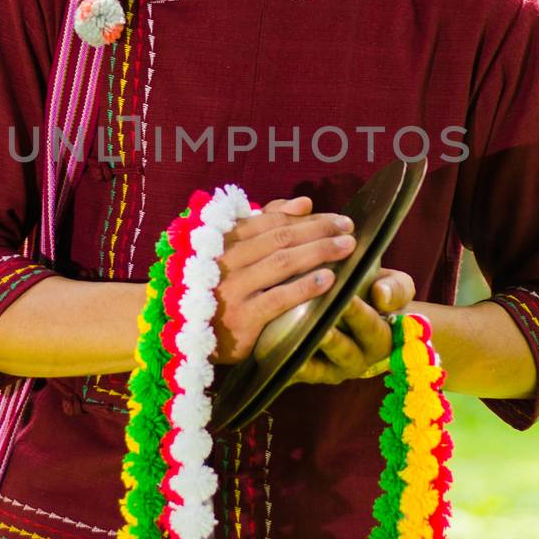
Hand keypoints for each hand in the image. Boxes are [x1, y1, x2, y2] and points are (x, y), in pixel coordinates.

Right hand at [210, 195, 358, 365]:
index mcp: (224, 240)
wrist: (190, 334)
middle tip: (348, 228)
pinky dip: (305, 286)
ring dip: (318, 252)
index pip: (272, 221)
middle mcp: (226, 260)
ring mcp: (233, 289)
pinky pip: (278, 298)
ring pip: (282, 263)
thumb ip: (266, 223)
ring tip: (346, 248)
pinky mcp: (242, 318)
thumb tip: (305, 203)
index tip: (337, 219)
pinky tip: (329, 279)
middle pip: (281, 238)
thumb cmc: (220, 287)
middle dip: (319, 230)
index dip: (308, 218)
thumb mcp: (235, 251)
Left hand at [289, 267, 416, 386]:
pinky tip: (272, 354)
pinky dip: (285, 363)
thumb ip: (395, 289)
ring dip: (307, 352)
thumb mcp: (395, 287)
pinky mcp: (307, 373)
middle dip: (332, 340)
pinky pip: (295, 373)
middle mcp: (358, 359)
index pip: (371, 327)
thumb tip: (380, 294)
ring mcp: (331, 369)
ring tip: (296, 339)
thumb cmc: (378, 294)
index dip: (359, 314)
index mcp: (380, 339)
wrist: (359, 314)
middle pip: (344, 351)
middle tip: (320, 327)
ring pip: (317, 366)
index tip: (348, 298)